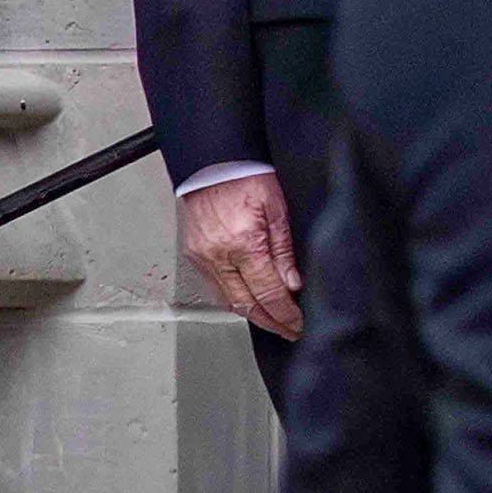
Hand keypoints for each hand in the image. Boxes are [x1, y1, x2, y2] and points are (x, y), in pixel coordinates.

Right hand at [178, 171, 301, 339]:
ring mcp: (202, 257)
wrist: (212, 162)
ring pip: (228, 299)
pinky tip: (250, 300)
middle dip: (270, 322)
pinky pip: (215, 287)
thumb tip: (292, 284)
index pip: (268, 292)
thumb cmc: (245, 177)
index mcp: (242, 243)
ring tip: (274, 320)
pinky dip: (234, 298)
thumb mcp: (277, 209)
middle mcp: (217, 255)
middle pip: (246, 304)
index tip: (298, 325)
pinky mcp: (193, 254)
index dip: (285, 314)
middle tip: (289, 330)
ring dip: (252, 313)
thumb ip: (284, 250)